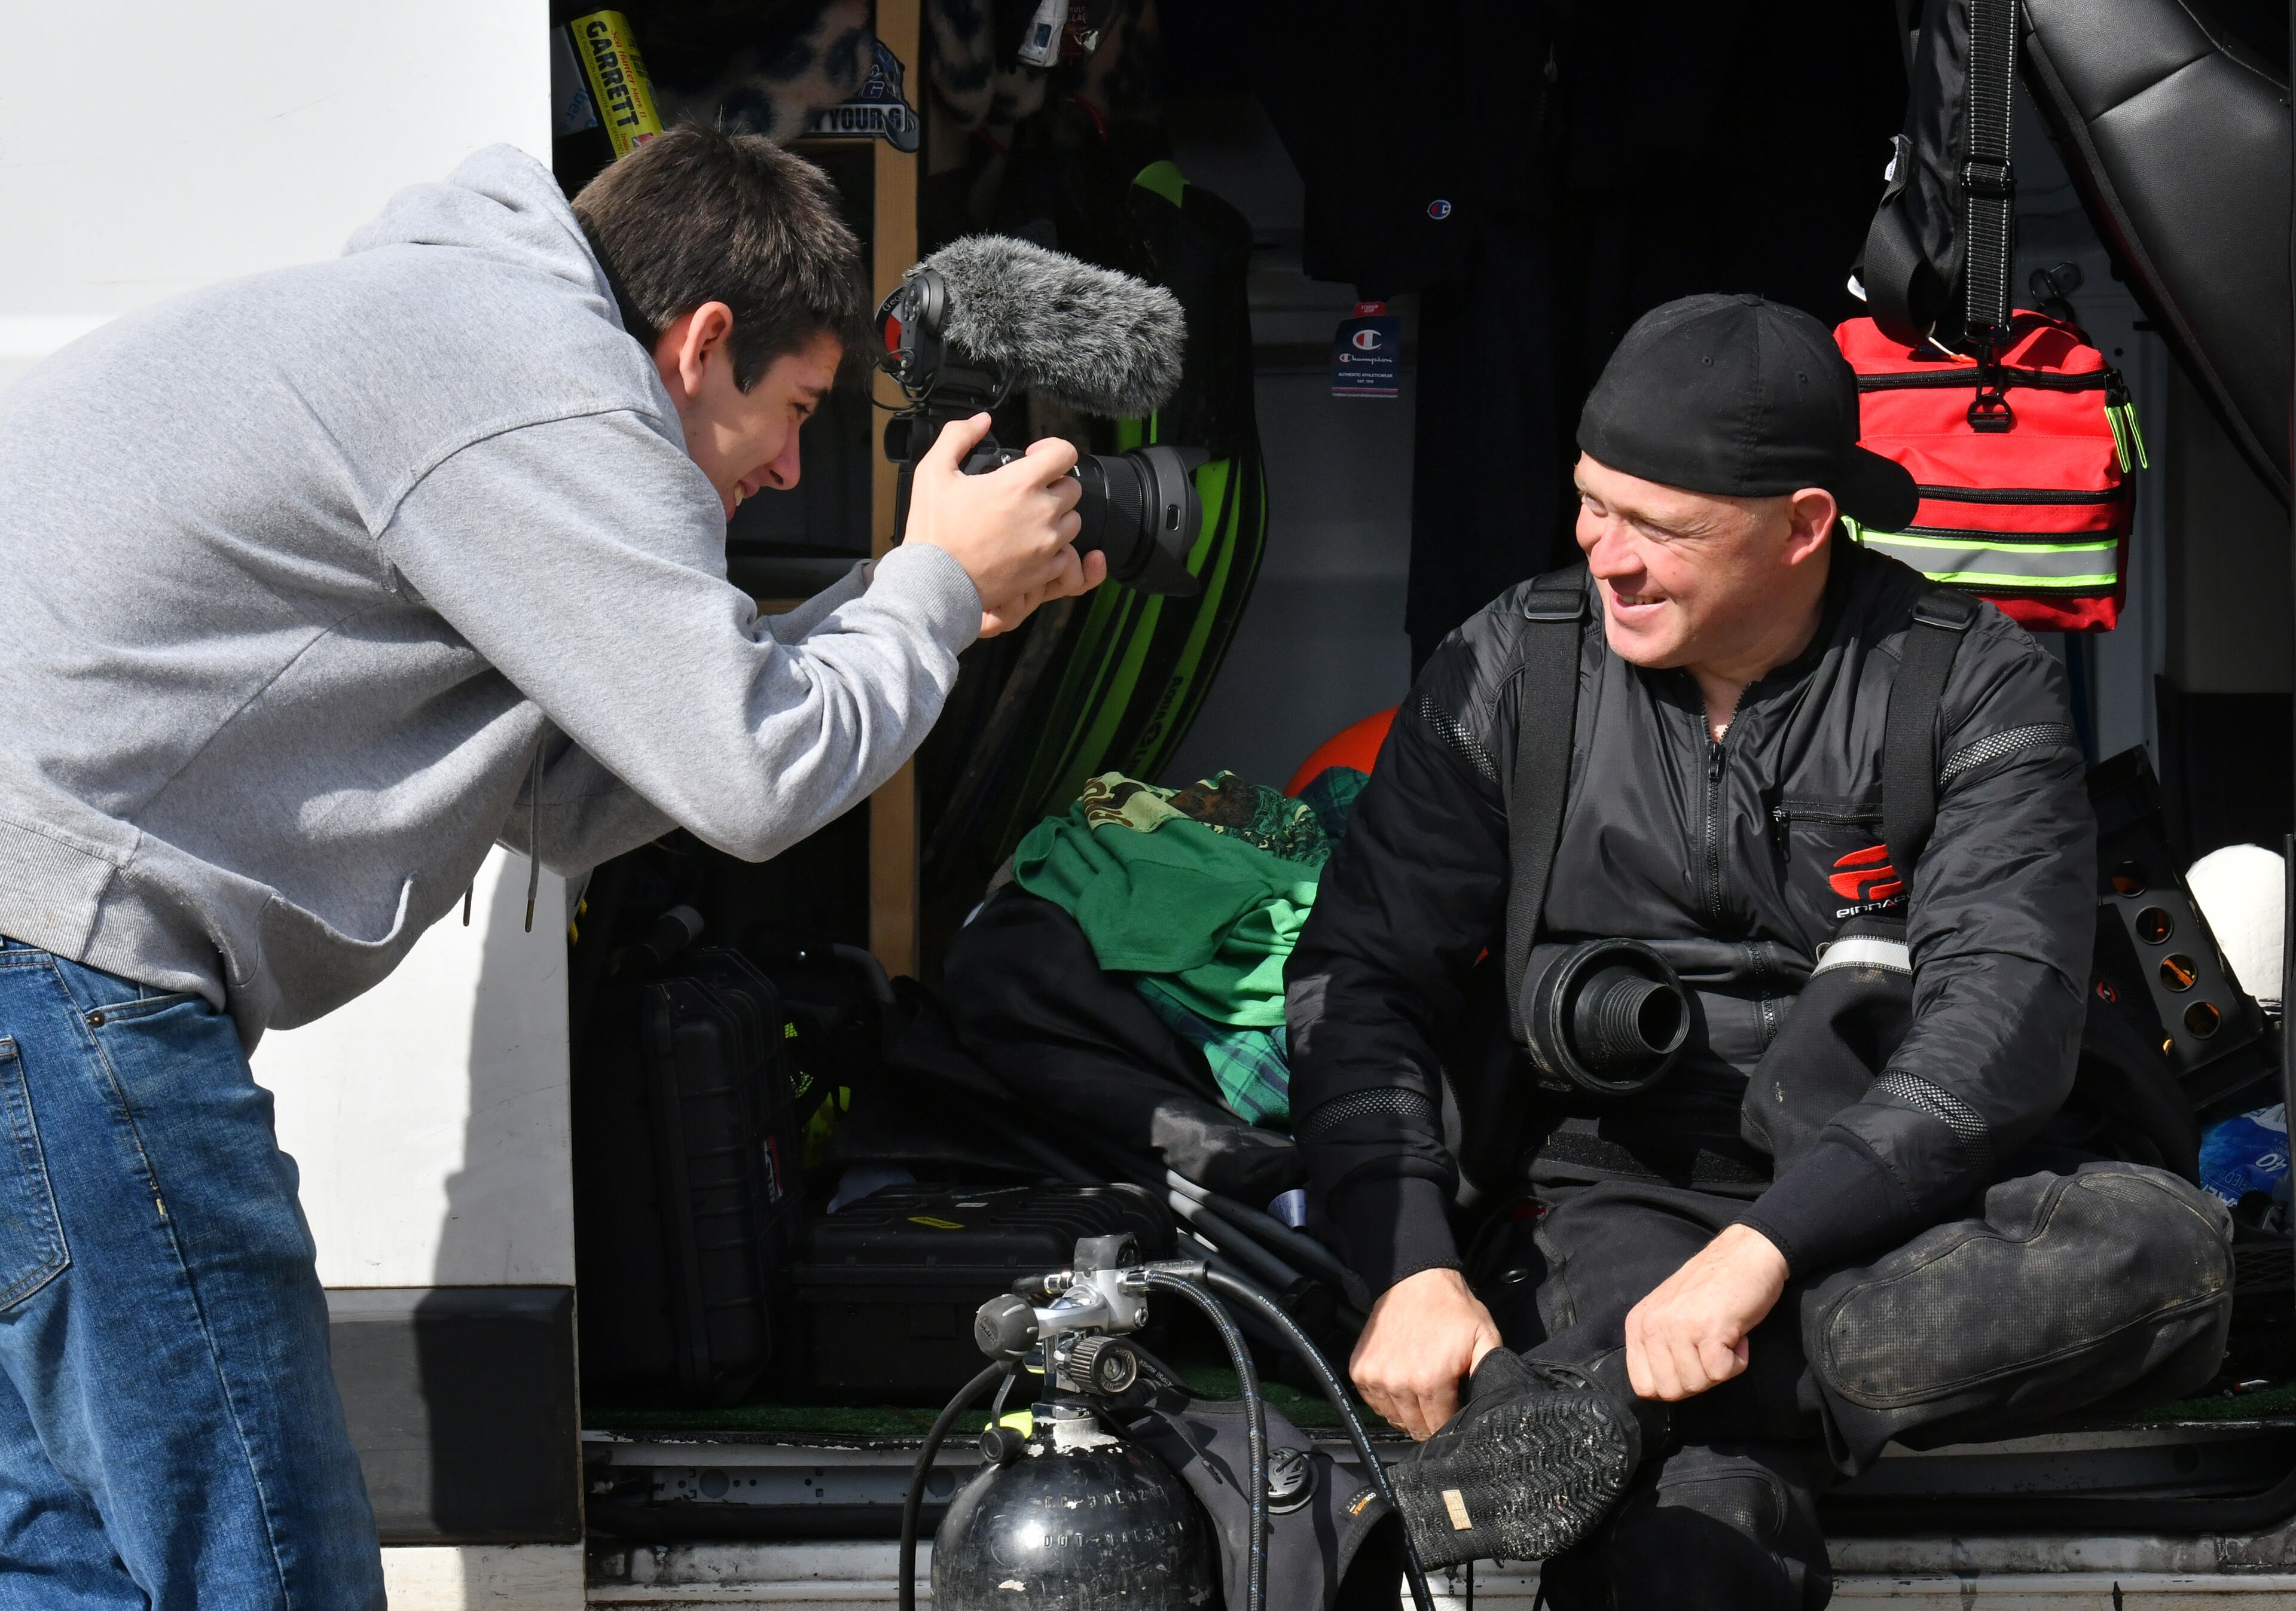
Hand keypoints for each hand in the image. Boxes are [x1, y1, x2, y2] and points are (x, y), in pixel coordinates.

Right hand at [901, 415, 1099, 635]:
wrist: (934, 583)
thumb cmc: (934, 530)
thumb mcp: (933, 471)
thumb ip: (958, 436)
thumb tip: (981, 421)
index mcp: (1020, 484)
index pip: (1065, 453)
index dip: (1052, 449)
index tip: (1034, 458)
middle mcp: (1041, 512)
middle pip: (1072, 487)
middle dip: (1053, 485)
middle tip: (1027, 493)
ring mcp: (1047, 544)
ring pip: (1073, 521)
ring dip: (1056, 517)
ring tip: (1028, 521)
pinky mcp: (1045, 571)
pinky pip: (1066, 554)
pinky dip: (1053, 549)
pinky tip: (1028, 547)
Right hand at [1349, 1267, 1503, 1440]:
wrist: (1415, 1280)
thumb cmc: (1452, 1309)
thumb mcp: (1485, 1336)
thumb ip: (1490, 1372)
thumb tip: (1490, 1406)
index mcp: (1430, 1381)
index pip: (1439, 1428)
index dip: (1450, 1423)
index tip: (1454, 1408)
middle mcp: (1399, 1383)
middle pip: (1416, 1428)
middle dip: (1430, 1420)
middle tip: (1439, 1399)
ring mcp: (1375, 1377)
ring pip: (1394, 1419)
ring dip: (1408, 1412)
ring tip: (1420, 1390)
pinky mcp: (1360, 1371)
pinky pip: (1375, 1403)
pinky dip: (1388, 1399)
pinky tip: (1401, 1383)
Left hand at [1623, 1224, 1788, 1401]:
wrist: (1747, 1254)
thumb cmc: (1714, 1288)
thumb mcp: (1670, 1313)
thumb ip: (1658, 1346)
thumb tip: (1659, 1390)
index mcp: (1638, 1323)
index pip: (1643, 1386)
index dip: (1674, 1385)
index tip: (1692, 1363)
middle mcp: (1651, 1324)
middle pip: (1670, 1391)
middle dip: (1699, 1380)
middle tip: (1712, 1348)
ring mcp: (1678, 1326)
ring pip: (1696, 1385)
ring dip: (1720, 1368)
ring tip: (1723, 1335)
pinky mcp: (1707, 1329)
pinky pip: (1720, 1373)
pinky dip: (1737, 1362)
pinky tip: (1737, 1336)